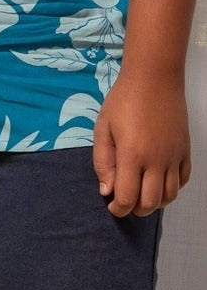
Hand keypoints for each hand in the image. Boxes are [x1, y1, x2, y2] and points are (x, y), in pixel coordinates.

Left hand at [93, 66, 191, 216]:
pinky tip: (159, 181)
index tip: (111, 205)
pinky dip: (172, 188)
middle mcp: (156, 161)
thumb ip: (103, 161)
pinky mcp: (185, 151)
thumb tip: (107, 190)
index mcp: (132, 156)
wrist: (154, 79)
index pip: (127, 198)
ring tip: (141, 193)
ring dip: (155, 202)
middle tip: (125, 202)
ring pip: (170, 196)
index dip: (118, 208)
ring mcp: (174, 157)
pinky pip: (183, 180)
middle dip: (135, 210)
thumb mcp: (103, 128)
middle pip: (151, 203)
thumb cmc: (123, 101)